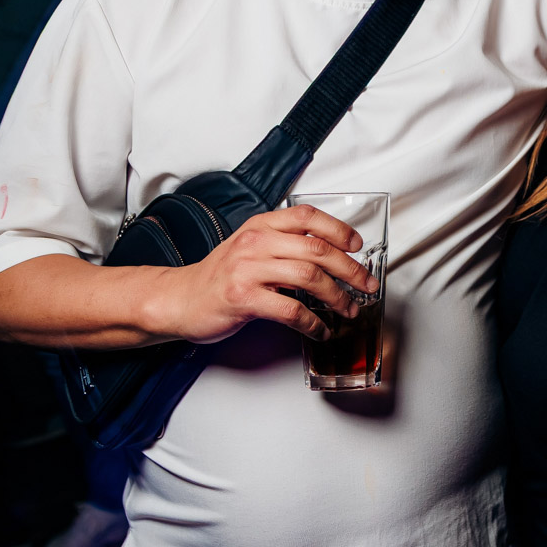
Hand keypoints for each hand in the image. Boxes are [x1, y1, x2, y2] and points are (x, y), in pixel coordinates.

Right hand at [150, 204, 377, 344]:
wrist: (179, 299)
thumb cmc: (219, 276)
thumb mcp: (251, 248)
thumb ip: (283, 245)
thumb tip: (329, 255)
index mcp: (261, 226)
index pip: (307, 216)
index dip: (338, 229)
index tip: (357, 245)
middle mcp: (255, 242)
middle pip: (317, 249)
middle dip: (350, 269)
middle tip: (367, 284)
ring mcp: (248, 270)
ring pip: (309, 277)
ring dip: (337, 297)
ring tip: (348, 309)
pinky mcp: (243, 299)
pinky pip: (290, 310)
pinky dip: (312, 323)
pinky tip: (320, 329)